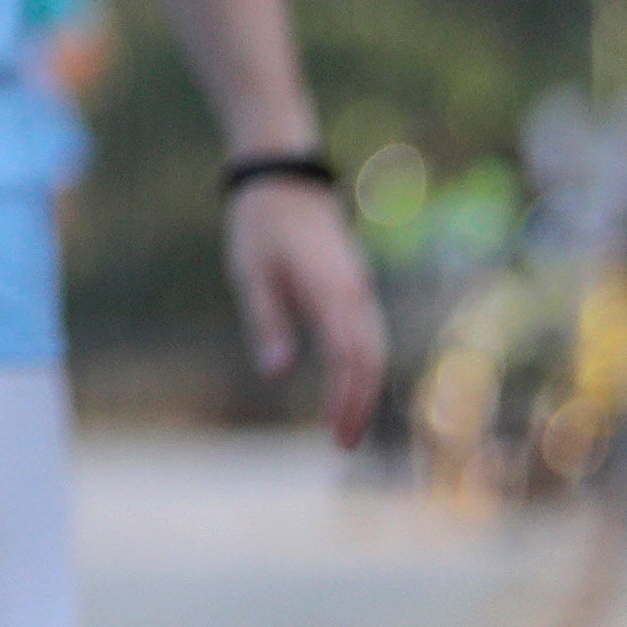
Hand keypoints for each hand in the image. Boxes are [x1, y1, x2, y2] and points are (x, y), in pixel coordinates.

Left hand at [227, 169, 384, 444]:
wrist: (285, 180)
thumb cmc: (261, 227)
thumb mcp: (251, 275)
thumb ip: (267, 322)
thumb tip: (276, 372)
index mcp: (330, 291)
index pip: (348, 356)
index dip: (344, 398)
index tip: (333, 433)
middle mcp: (354, 292)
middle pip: (371, 358)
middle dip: (360, 403)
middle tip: (342, 445)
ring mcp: (358, 288)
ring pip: (375, 347)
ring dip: (364, 388)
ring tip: (345, 427)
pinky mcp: (353, 287)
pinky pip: (368, 333)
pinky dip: (363, 367)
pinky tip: (349, 389)